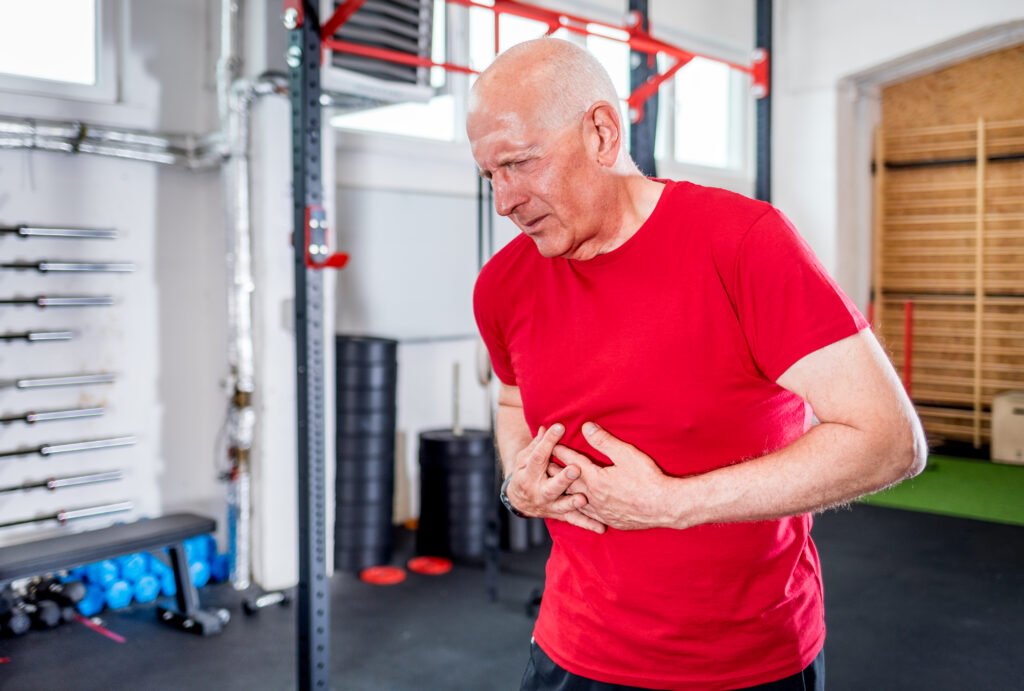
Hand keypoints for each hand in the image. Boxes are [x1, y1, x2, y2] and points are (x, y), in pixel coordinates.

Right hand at [507, 424, 605, 533]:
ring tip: (583, 499)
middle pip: (551, 485)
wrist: (519, 500)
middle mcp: (538, 492)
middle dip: (563, 478)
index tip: (559, 427)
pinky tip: (601, 527)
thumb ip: (537, 445)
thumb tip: (545, 428)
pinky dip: (587, 524)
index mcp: (528, 474)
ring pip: (562, 505)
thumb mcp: (525, 457)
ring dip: (573, 502)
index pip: (538, 456)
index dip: (548, 441)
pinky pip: (574, 520)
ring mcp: (549, 505)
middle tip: (575, 469)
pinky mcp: (559, 515)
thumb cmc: (525, 472)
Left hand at [551, 422, 675, 530]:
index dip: (561, 451)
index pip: (573, 461)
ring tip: (556, 486)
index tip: (549, 443)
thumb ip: (604, 441)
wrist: (665, 507)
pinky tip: (579, 507)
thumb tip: (586, 427)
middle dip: (556, 472)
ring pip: (575, 501)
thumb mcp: (626, 455)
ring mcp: (601, 511)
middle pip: (568, 482)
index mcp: (595, 479)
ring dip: (565, 492)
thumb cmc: (648, 479)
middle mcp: (593, 497)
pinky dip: (579, 508)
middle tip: (544, 466)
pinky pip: (588, 515)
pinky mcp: (610, 520)